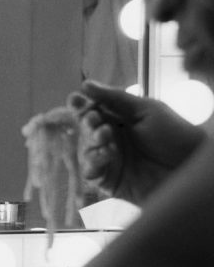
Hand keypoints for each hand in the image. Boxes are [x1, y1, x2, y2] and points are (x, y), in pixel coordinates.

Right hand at [69, 80, 204, 203]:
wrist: (192, 167)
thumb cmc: (175, 135)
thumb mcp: (146, 109)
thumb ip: (114, 98)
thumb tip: (84, 85)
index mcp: (121, 121)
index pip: (93, 111)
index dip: (81, 105)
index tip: (75, 99)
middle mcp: (113, 140)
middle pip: (86, 130)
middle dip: (87, 122)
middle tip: (95, 120)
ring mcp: (111, 161)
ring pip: (86, 150)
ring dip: (91, 141)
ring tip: (105, 137)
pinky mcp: (110, 181)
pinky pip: (91, 172)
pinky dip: (93, 162)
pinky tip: (107, 154)